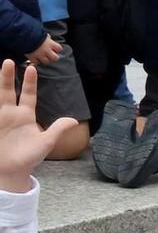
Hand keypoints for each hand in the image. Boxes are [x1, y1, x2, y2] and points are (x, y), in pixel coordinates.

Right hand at [0, 63, 77, 192]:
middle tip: (9, 61)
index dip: (29, 82)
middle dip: (7, 76)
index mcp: (25, 115)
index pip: (28, 95)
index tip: (31, 68)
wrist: (12, 171)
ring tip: (0, 67)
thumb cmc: (29, 157)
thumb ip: (57, 129)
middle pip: (8, 91)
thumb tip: (75, 120)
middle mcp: (11, 113)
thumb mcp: (46, 142)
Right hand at [27, 35, 61, 65]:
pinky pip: (36, 62)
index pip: (59, 48)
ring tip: (41, 57)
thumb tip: (49, 38)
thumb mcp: (42, 33)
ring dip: (44, 59)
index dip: (57, 49)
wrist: (22, 35)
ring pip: (46, 62)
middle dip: (53, 57)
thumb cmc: (32, 33)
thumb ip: (46, 37)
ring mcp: (40, 55)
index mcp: (50, 43)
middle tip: (49, 55)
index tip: (54, 48)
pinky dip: (36, 61)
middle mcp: (46, 50)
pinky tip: (34, 58)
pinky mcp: (32, 58)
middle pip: (55, 58)